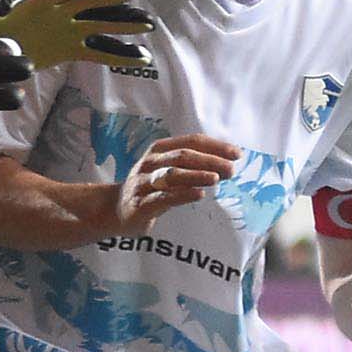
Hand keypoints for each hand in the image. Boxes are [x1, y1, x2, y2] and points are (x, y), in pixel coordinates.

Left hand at [0, 0, 156, 71]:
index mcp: (36, 1)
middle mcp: (58, 11)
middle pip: (87, 1)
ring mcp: (68, 28)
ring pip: (100, 23)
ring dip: (123, 23)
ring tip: (148, 23)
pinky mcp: (72, 47)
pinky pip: (99, 52)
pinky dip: (119, 55)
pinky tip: (142, 59)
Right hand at [112, 134, 237, 233]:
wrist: (114, 210)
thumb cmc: (148, 188)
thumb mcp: (167, 170)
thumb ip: (190, 165)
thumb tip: (226, 163)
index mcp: (159, 149)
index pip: (191, 141)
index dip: (215, 146)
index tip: (237, 154)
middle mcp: (150, 162)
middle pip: (183, 156)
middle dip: (210, 161)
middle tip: (231, 169)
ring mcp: (143, 183)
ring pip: (172, 174)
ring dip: (197, 174)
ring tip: (217, 178)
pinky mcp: (140, 204)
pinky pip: (163, 197)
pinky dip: (182, 194)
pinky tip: (199, 194)